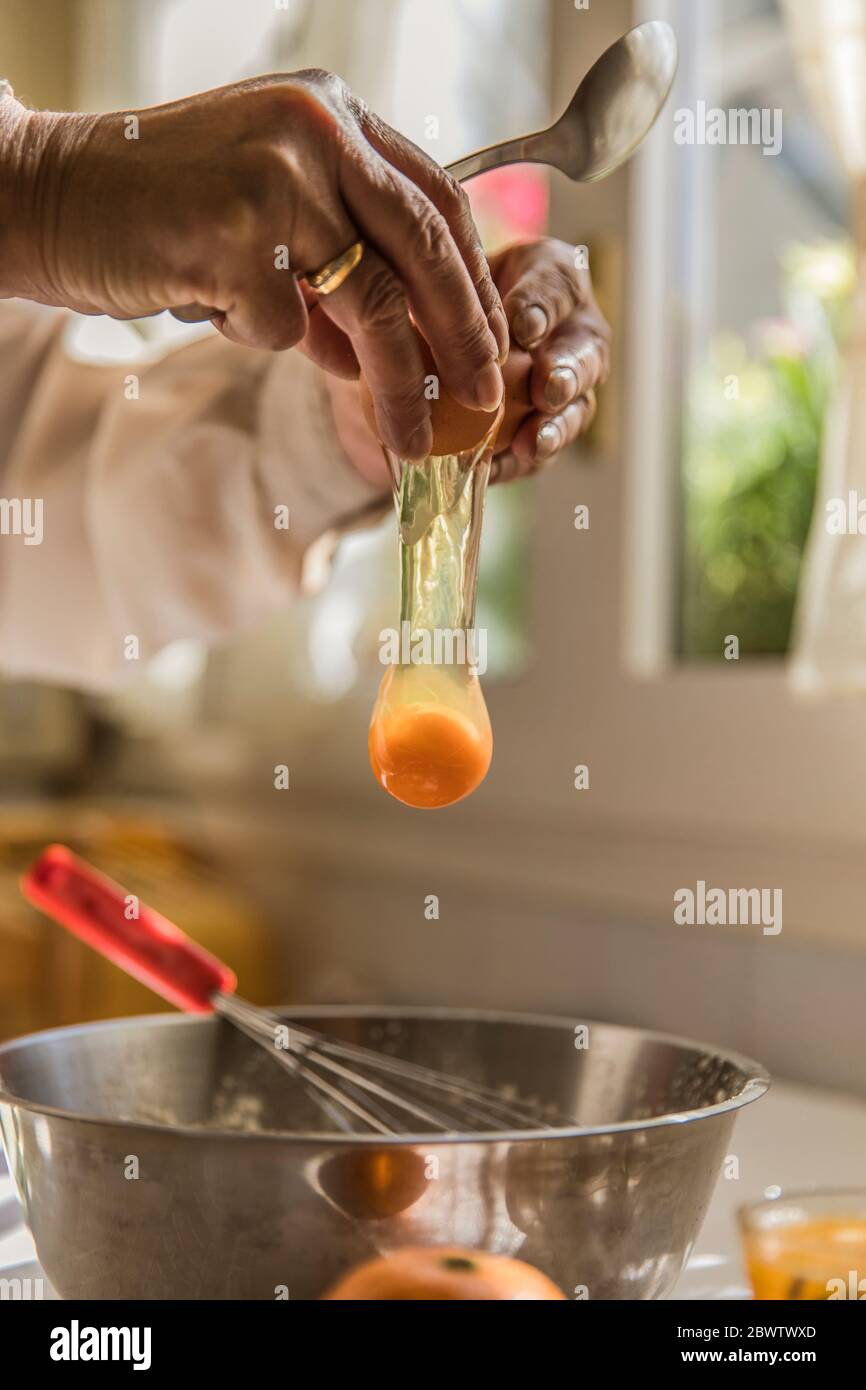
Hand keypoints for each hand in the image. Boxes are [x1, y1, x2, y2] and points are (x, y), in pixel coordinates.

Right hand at [0, 73, 506, 458]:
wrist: (51, 198)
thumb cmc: (159, 210)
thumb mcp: (265, 210)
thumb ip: (333, 257)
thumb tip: (396, 347)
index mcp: (332, 113)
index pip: (436, 198)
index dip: (473, 278)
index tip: (493, 340)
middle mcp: (317, 130)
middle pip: (426, 247)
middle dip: (467, 335)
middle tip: (490, 398)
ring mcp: (277, 179)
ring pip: (372, 302)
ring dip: (399, 384)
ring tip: (413, 441)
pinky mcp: (236, 236)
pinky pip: (284, 329)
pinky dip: (262, 339)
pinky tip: (214, 304)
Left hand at [323, 236, 609, 488]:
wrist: (417, 344)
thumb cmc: (438, 295)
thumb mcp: (434, 278)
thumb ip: (448, 287)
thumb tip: (439, 315)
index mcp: (553, 284)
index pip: (558, 288)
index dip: (543, 308)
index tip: (524, 329)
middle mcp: (572, 337)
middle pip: (583, 356)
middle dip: (567, 374)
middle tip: (548, 389)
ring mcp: (563, 390)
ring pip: (572, 411)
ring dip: (555, 427)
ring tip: (535, 442)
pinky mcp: (536, 435)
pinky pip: (534, 454)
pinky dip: (515, 463)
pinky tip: (494, 469)